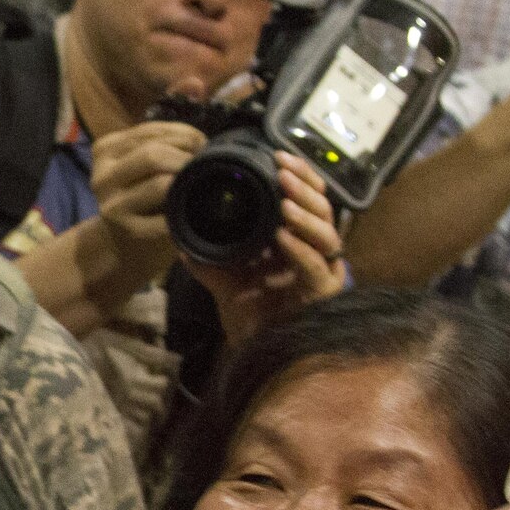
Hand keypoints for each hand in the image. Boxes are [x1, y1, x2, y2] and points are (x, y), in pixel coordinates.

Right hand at [91, 118, 208, 273]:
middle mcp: (101, 176)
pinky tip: (189, 208)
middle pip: (153, 154)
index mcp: (105, 150)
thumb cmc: (143, 192)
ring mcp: (111, 205)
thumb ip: (170, 118)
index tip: (200, 145)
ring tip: (197, 182)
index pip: (150, 131)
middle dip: (187, 156)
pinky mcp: (127, 231)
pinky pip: (166, 216)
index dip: (184, 134)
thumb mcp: (149, 153)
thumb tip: (194, 81)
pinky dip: (183, 210)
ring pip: (160, 183)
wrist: (124, 243)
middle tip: (202, 163)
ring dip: (187, 181)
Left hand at [185, 151, 343, 345]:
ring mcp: (322, 272)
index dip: (299, 176)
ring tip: (283, 201)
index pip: (308, 199)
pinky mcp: (323, 294)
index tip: (278, 157)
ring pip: (328, 233)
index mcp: (296, 241)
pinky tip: (283, 236)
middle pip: (323, 208)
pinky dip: (300, 250)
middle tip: (283, 170)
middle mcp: (314, 252)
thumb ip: (207, 260)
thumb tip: (180, 240)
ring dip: (305, 214)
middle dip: (305, 187)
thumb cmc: (249, 316)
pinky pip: (317, 267)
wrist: (254, 352)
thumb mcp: (224, 281)